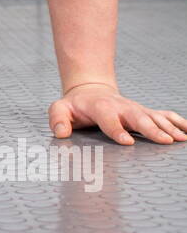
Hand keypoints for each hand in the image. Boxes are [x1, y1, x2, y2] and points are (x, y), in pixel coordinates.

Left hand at [49, 83, 186, 145]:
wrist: (91, 90)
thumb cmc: (75, 105)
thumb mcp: (60, 109)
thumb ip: (57, 119)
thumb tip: (61, 133)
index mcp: (101, 107)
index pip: (109, 120)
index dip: (117, 130)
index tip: (127, 142)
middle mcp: (122, 107)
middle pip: (138, 118)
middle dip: (151, 129)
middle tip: (164, 141)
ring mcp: (135, 109)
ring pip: (154, 117)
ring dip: (169, 128)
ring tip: (181, 139)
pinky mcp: (145, 112)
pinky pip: (164, 115)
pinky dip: (178, 122)